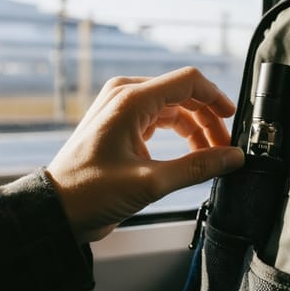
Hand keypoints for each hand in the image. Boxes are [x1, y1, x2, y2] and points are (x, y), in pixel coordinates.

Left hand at [46, 67, 244, 242]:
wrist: (56, 210)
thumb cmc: (90, 193)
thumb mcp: (151, 183)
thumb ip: (197, 167)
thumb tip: (233, 158)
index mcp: (131, 99)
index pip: (188, 81)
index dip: (216, 97)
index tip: (233, 119)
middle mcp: (125, 96)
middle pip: (182, 94)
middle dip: (208, 119)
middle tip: (224, 150)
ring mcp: (120, 109)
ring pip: (172, 108)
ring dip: (194, 129)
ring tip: (211, 156)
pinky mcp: (119, 124)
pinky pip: (158, 118)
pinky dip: (178, 134)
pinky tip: (190, 154)